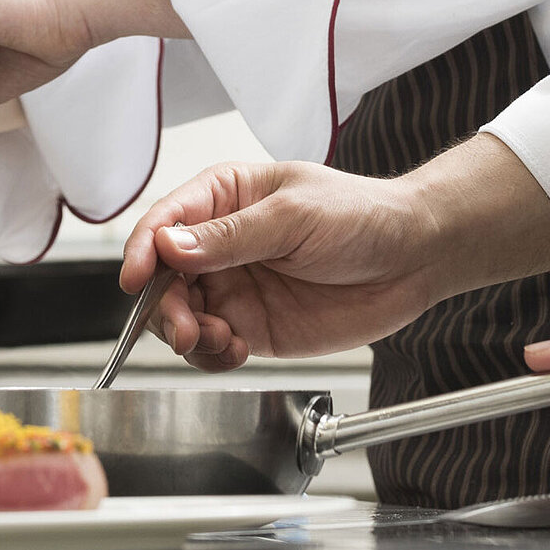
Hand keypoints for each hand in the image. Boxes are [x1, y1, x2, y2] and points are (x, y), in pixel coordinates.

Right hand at [121, 160, 440, 368]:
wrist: (414, 257)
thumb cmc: (363, 215)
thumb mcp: (296, 215)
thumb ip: (232, 236)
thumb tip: (171, 246)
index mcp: (226, 196)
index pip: (165, 221)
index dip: (143, 250)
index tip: (135, 279)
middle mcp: (222, 243)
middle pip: (163, 277)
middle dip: (164, 305)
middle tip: (186, 325)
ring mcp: (235, 286)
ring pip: (181, 316)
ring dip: (186, 333)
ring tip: (216, 339)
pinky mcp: (253, 326)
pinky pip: (211, 346)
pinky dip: (210, 354)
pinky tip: (232, 349)